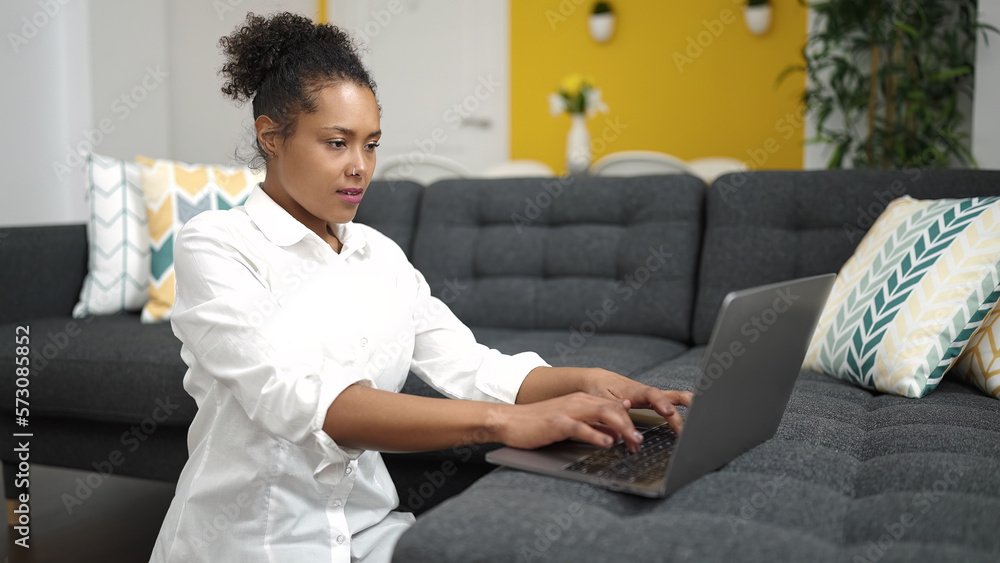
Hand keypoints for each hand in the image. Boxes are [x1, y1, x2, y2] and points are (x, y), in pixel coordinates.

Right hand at [493, 392, 644, 451]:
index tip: (638, 437)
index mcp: (582, 400)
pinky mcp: (558, 422)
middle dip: (631, 425)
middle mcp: (578, 401)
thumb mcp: (569, 423)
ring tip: (633, 442)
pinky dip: (597, 434)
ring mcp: (568, 410)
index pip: (613, 406)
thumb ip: (591, 425)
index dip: (630, 420)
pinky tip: (607, 443)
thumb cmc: (537, 424)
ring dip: (622, 428)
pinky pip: (582, 427)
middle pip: (613, 408)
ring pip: (603, 414)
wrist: (509, 420)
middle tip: (640, 442)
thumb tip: (613, 434)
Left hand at [580, 368, 692, 437]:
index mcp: (635, 391)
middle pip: (671, 395)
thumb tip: (632, 441)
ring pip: (675, 398)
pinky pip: (671, 403)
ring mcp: (652, 396)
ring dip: (689, 406)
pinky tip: (692, 418)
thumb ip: (618, 421)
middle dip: (685, 405)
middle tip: (696, 419)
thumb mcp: (603, 405)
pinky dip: (683, 409)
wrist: (597, 379)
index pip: (652, 395)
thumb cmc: (599, 390)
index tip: (668, 412)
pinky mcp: (653, 401)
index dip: (661, 403)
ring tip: (703, 418)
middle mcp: (647, 392)